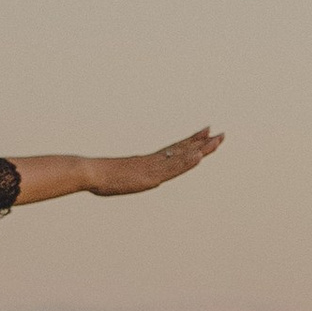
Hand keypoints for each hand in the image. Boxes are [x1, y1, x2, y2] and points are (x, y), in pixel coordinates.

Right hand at [11, 130, 221, 203]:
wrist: (90, 173)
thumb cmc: (99, 176)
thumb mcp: (117, 178)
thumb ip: (124, 177)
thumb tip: (119, 179)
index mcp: (149, 161)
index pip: (176, 148)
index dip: (192, 140)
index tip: (206, 131)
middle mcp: (154, 161)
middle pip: (184, 149)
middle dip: (204, 142)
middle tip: (221, 134)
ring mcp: (153, 168)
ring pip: (182, 157)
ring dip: (202, 149)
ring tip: (218, 141)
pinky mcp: (150, 175)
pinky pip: (172, 168)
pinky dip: (186, 162)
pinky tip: (199, 157)